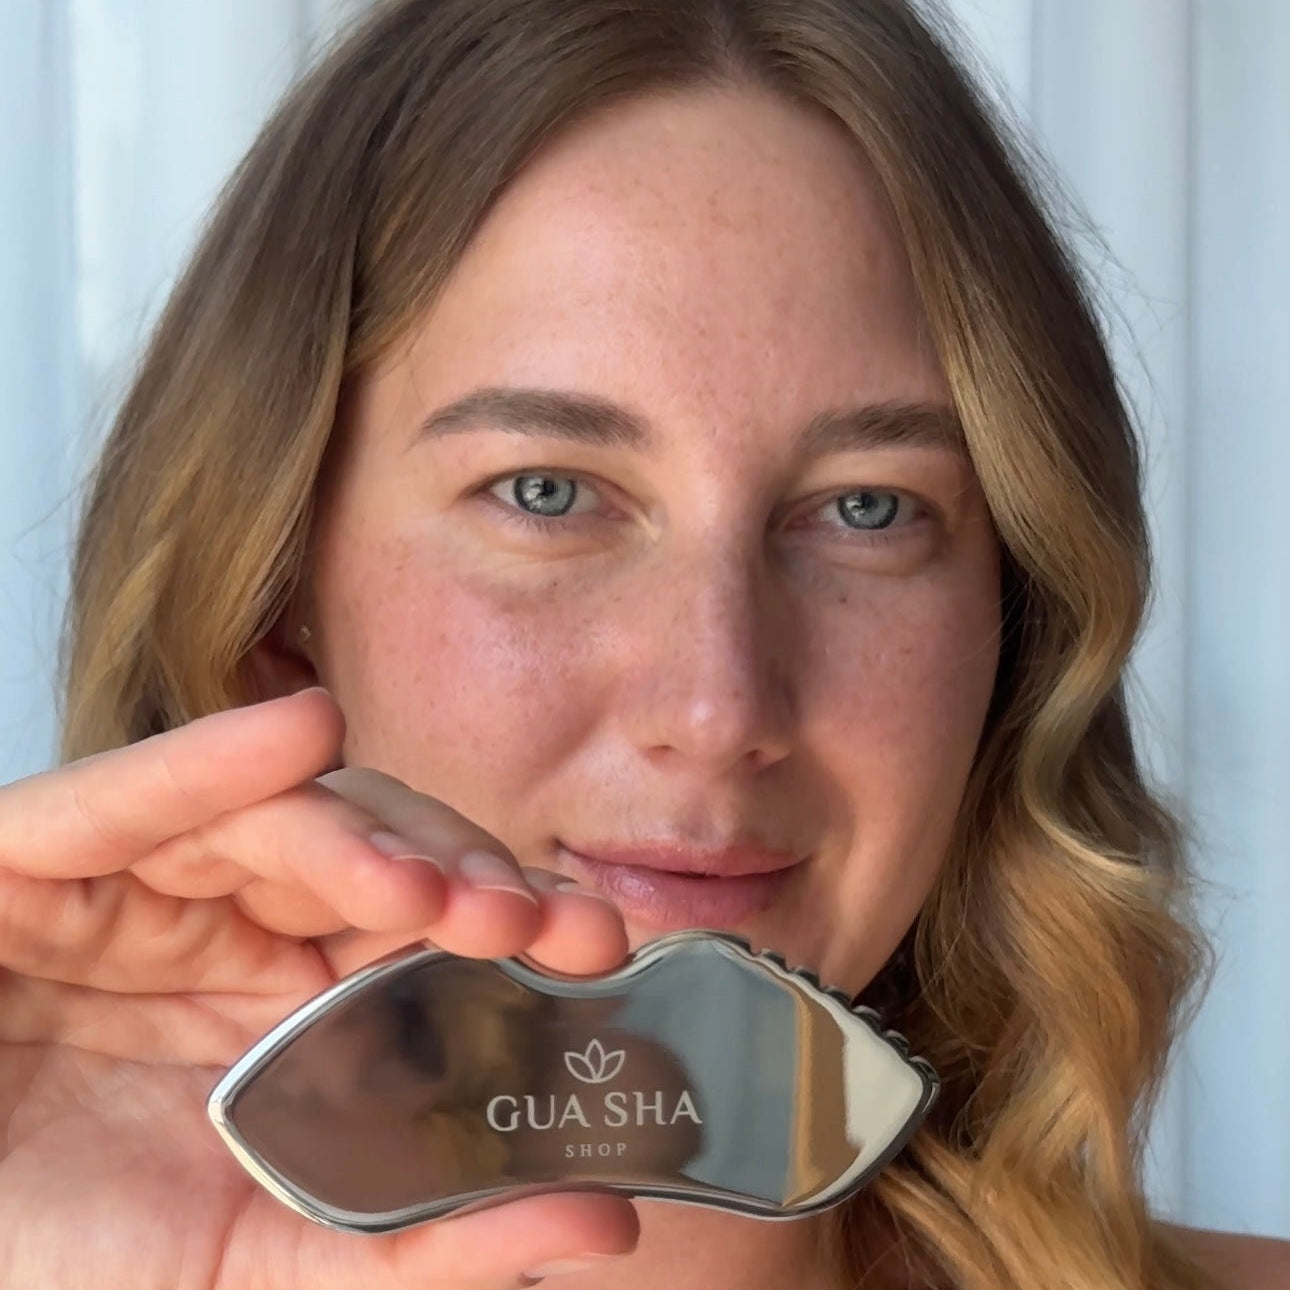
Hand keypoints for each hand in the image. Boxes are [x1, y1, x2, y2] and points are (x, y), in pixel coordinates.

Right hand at [0, 687, 638, 1287]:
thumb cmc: (63, 1252)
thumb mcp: (259, 1264)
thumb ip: (421, 1241)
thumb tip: (601, 1223)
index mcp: (304, 1003)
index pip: (436, 934)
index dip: (521, 925)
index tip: (605, 946)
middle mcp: (243, 925)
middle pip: (382, 857)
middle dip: (469, 876)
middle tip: (548, 921)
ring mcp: (150, 882)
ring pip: (282, 818)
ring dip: (367, 839)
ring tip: (432, 893)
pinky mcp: (42, 857)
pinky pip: (133, 799)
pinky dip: (214, 764)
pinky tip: (299, 729)